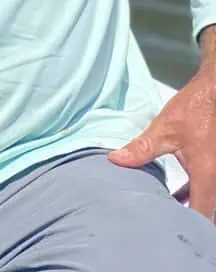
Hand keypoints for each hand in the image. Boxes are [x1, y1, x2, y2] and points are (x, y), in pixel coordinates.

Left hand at [108, 72, 215, 218]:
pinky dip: (194, 195)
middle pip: (207, 211)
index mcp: (207, 174)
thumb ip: (141, 148)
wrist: (213, 91)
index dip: (186, 225)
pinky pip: (206, 189)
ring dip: (191, 208)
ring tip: (166, 212)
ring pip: (207, 200)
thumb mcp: (164, 129)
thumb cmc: (193, 109)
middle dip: (188, 220)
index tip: (165, 229)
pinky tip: (177, 196)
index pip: (202, 213)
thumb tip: (115, 160)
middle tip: (163, 224)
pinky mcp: (213, 168)